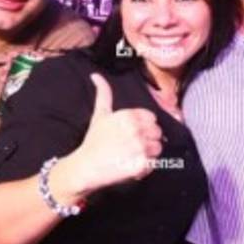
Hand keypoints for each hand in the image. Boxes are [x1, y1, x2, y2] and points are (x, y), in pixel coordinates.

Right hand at [67, 74, 162, 192]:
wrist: (85, 167)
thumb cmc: (93, 140)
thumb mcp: (100, 114)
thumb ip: (103, 94)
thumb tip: (96, 75)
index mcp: (130, 116)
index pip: (152, 119)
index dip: (144, 127)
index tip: (132, 134)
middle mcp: (137, 130)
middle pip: (158, 134)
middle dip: (147, 140)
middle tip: (130, 147)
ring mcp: (140, 147)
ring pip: (158, 149)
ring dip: (147, 154)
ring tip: (130, 156)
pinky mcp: (142, 164)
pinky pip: (154, 164)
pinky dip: (144, 168)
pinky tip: (130, 166)